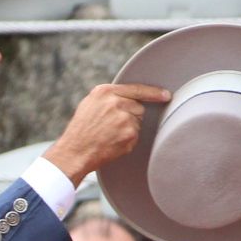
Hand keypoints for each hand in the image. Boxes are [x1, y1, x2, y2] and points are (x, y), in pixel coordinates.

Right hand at [45, 82, 171, 183]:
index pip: (136, 89)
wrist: (74, 152)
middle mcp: (115, 102)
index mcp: (104, 92)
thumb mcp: (90, 104)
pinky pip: (135, 136)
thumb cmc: (81, 130)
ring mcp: (124, 118)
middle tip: (111, 126)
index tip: (166, 95)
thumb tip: (128, 97)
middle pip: (138, 107)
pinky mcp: (129, 134)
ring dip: (128, 129)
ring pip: (137, 122)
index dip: (153, 93)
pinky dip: (127, 141)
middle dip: (130, 116)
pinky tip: (112, 143)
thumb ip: (109, 97)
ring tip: (109, 135)